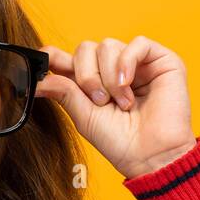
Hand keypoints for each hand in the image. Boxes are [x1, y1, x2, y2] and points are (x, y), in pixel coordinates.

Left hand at [36, 36, 195, 177]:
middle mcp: (112, 69)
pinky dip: (127, 63)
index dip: (53, 57)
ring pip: (108, 45)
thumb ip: (63, 91)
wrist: (151, 156)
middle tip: (100, 102)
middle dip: (87, 76)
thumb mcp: (84, 116)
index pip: (68, 57)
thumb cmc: (120, 142)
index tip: (42, 66)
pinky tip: (128, 85)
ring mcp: (137, 63)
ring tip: (123, 103)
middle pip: (85, 48)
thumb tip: (37, 79)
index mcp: (92, 82)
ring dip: (109, 78)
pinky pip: (137, 43)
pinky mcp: (161, 61)